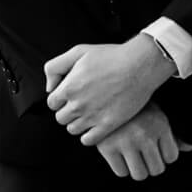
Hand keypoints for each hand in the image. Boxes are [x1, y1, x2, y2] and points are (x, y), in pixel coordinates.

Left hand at [44, 36, 172, 143]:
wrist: (141, 65)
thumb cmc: (113, 56)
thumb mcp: (79, 51)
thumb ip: (55, 67)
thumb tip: (50, 87)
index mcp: (68, 88)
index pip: (52, 103)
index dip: (62, 98)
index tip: (73, 95)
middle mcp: (77, 105)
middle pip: (61, 118)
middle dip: (69, 111)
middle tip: (83, 103)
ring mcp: (92, 116)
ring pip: (73, 129)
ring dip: (79, 122)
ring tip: (91, 112)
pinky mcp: (108, 124)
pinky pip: (88, 140)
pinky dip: (89, 135)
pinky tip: (97, 125)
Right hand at [90, 103, 191, 180]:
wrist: (106, 99)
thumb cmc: (137, 110)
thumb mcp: (158, 116)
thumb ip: (173, 134)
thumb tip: (190, 148)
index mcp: (160, 126)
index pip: (171, 157)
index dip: (165, 156)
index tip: (158, 149)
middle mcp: (145, 136)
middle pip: (157, 169)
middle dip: (153, 165)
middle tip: (146, 156)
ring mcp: (125, 143)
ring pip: (140, 175)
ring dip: (138, 169)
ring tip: (134, 157)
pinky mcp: (107, 149)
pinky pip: (122, 173)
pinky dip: (122, 168)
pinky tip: (121, 155)